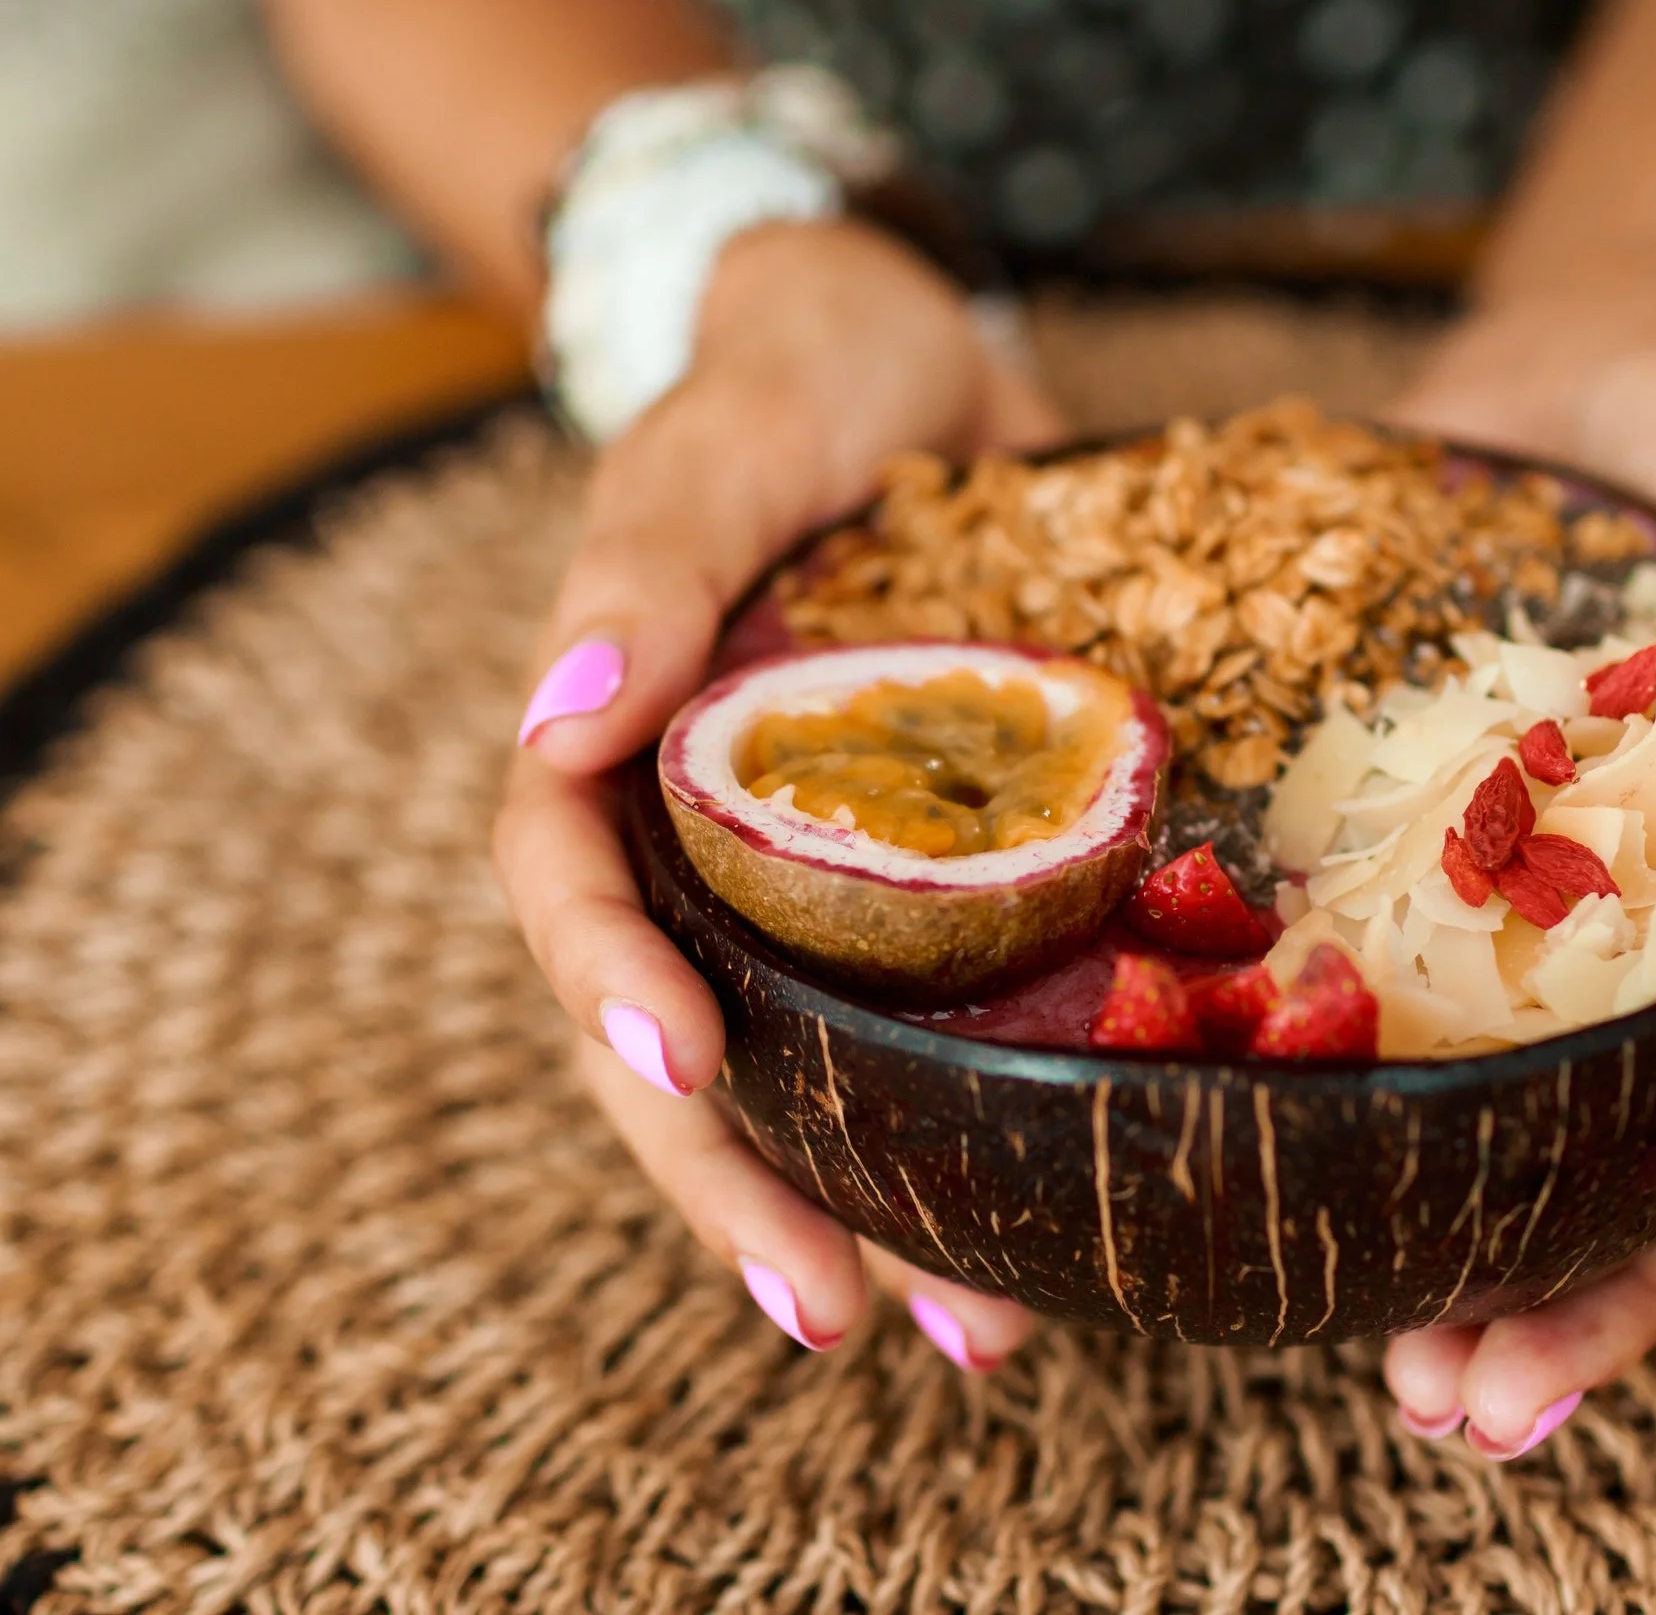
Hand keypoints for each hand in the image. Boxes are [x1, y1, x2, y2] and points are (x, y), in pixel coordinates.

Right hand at [496, 219, 1064, 1367]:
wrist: (922, 350)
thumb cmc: (795, 376)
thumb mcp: (723, 441)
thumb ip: (644, 564)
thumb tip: (556, 718)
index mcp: (617, 756)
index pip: (575, 900)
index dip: (617, 997)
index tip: (691, 1077)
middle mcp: (710, 843)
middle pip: (692, 1046)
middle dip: (750, 1187)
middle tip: (844, 1314)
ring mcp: (828, 872)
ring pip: (822, 1065)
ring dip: (881, 1205)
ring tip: (981, 1329)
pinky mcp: (951, 873)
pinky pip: (954, 1011)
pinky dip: (994, 1113)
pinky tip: (1076, 1204)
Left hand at [1373, 294, 1655, 1455]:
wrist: (1564, 365)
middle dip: (1610, 1298)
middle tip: (1500, 1407)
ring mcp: (1546, 920)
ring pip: (1535, 1136)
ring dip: (1486, 1271)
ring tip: (1417, 1387)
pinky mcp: (1417, 881)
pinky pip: (1396, 1026)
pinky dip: (1367, 1132)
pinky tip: (1299, 1206)